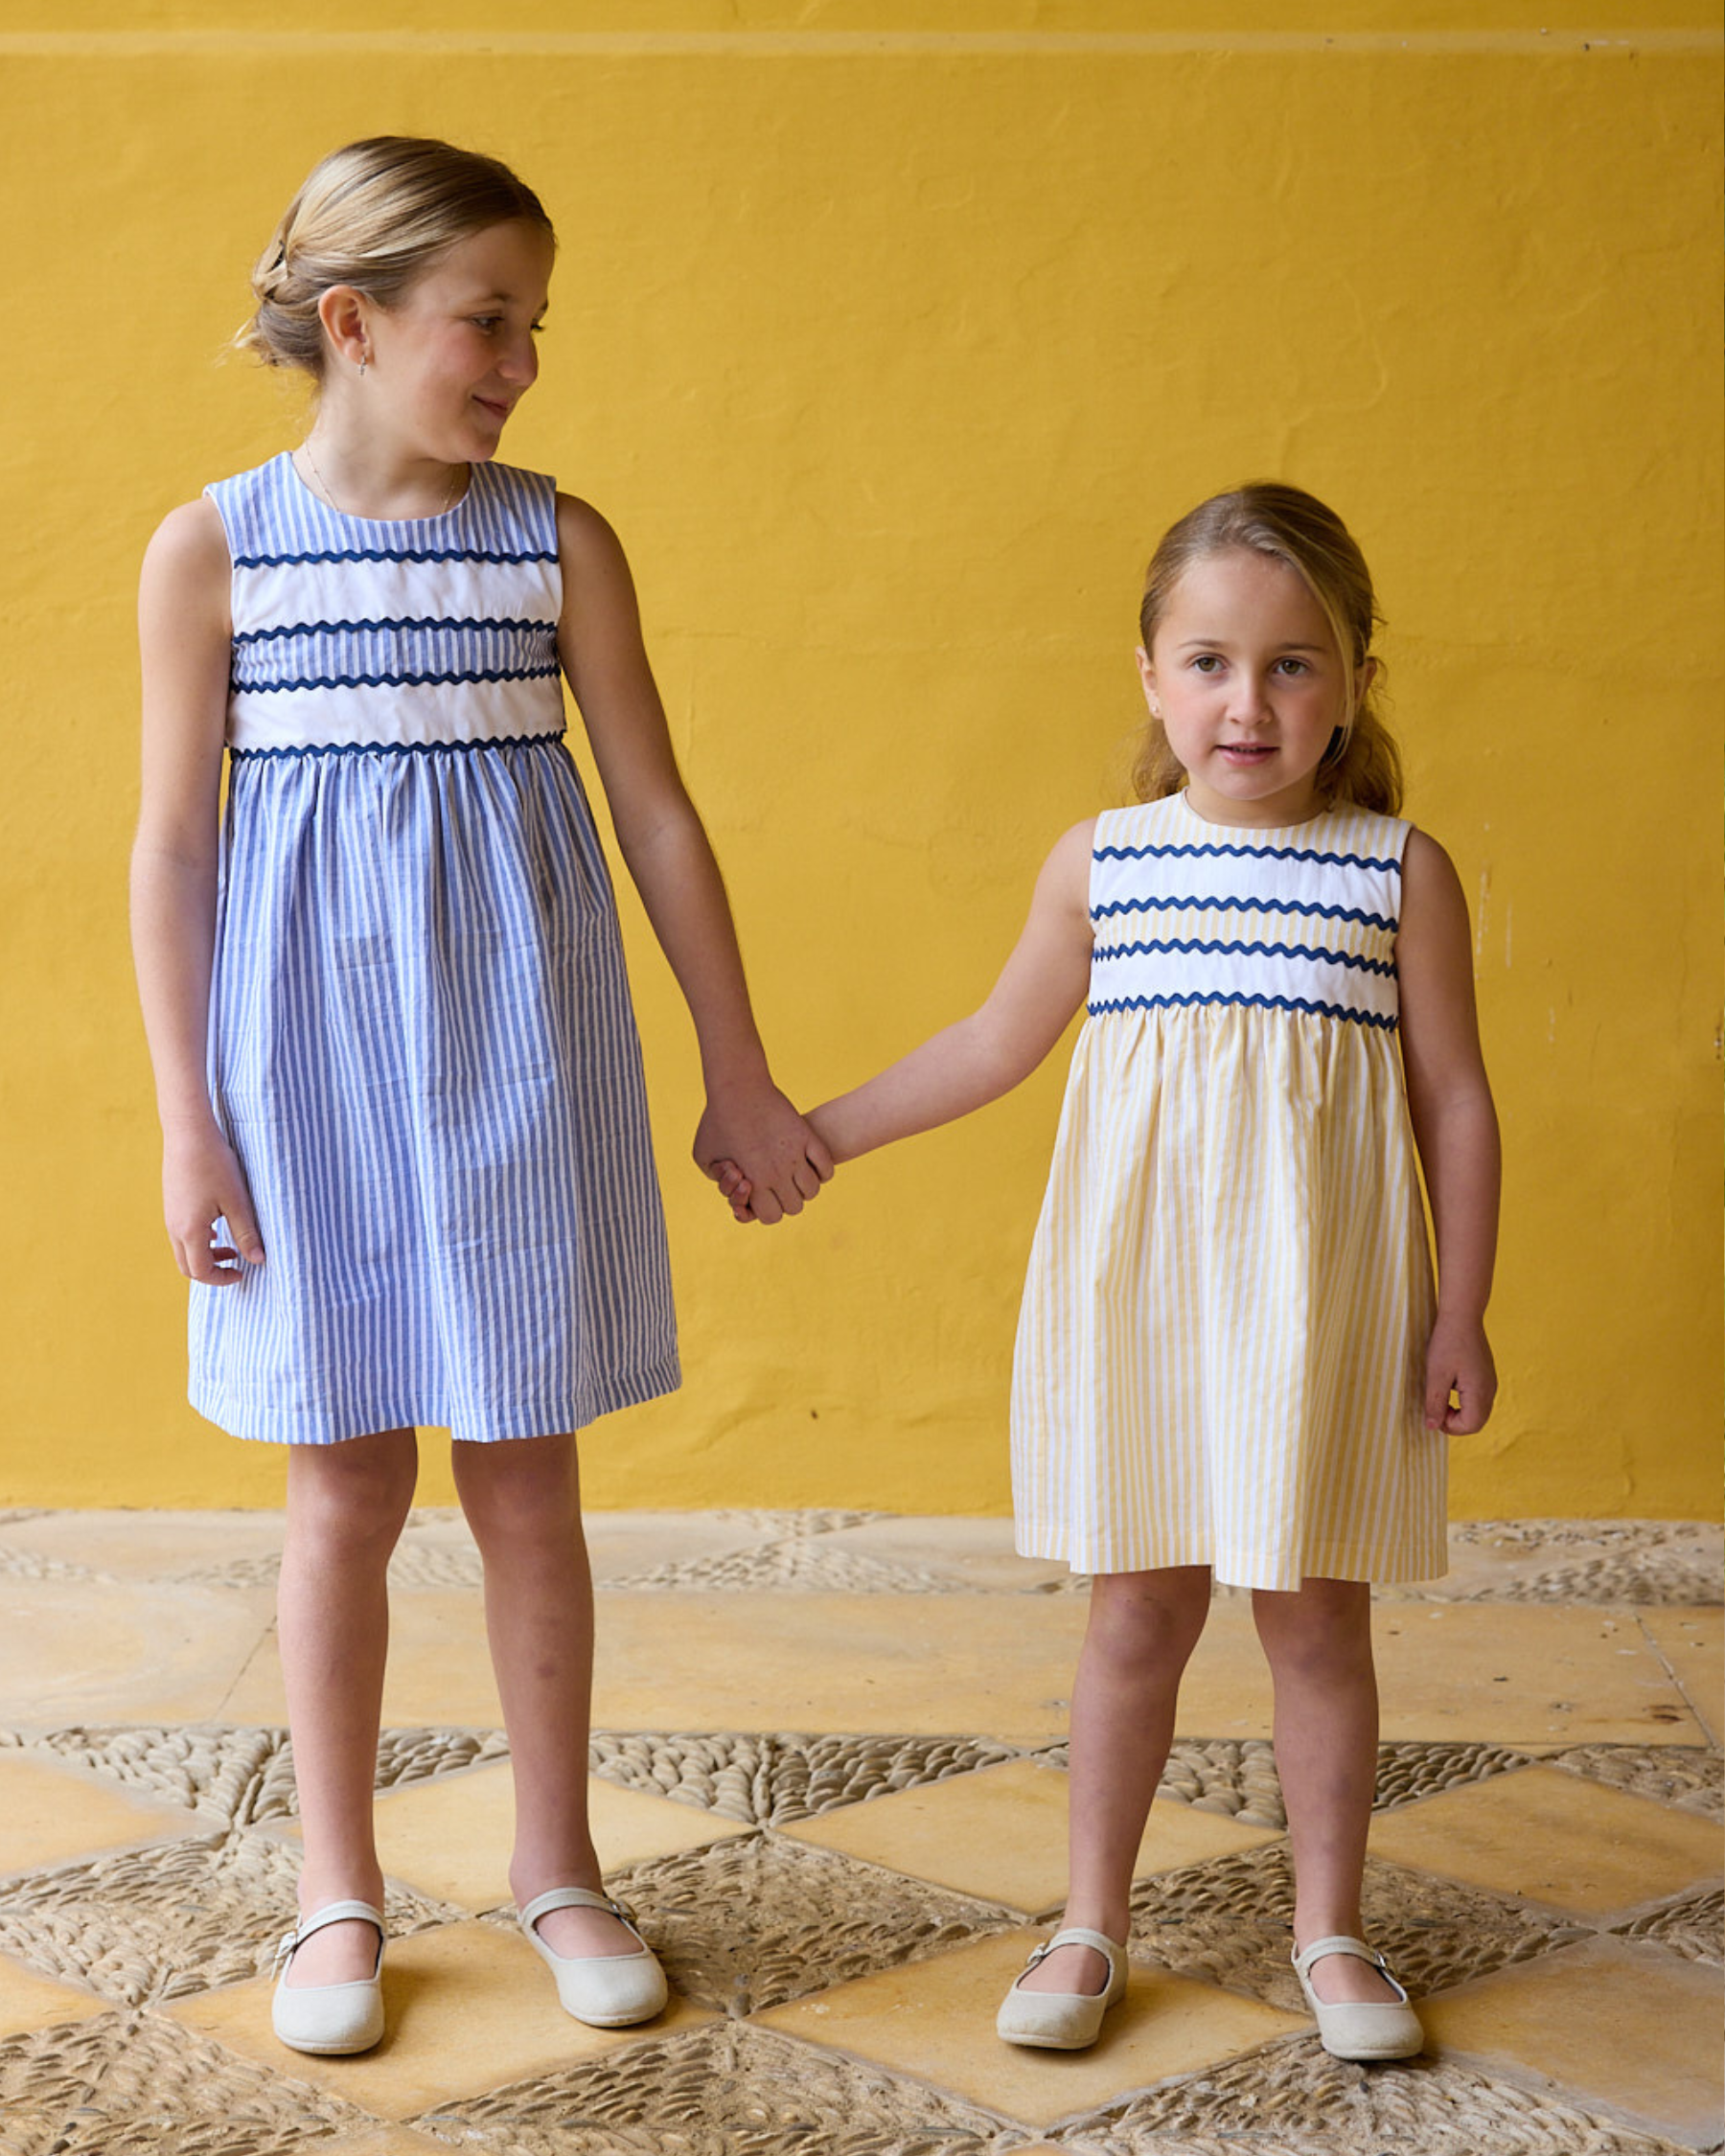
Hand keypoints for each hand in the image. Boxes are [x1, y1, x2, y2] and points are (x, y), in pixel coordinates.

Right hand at [162, 1124, 264, 1282]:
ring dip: (205, 1255)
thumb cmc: (215, 1166)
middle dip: (212, 1271)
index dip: (222, 1278)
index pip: (201, 1271)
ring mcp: (170, 1215)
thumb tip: (258, 1261)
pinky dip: (198, 1240)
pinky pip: (181, 1234)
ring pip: (184, 1250)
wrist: (189, 1134)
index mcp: (190, 1231)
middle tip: (236, 1263)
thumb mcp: (237, 1202)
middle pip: (188, 1266)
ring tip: (231, 1245)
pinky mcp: (171, 1204)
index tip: (243, 1270)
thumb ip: (246, 1234)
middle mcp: (174, 1227)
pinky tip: (216, 1227)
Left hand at [693, 1082, 832, 1225]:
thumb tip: (738, 1191)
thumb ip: (718, 1181)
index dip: (766, 1210)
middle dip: (785, 1201)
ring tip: (794, 1176)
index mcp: (753, 1182)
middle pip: (795, 1207)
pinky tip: (810, 1165)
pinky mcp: (807, 1137)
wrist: (738, 1087)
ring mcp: (795, 1155)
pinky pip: (826, 1168)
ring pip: (812, 1190)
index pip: (771, 1216)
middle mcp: (777, 1173)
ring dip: (804, 1188)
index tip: (760, 1195)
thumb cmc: (716, 1121)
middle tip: (777, 1185)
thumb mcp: (704, 1156)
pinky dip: (822, 1172)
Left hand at [1423, 1311, 1495, 1433]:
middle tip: (1435, 1405)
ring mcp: (1490, 1382)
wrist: (1462, 1315)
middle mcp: (1490, 1390)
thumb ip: (1435, 1403)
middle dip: (1454, 1421)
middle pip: (1476, 1422)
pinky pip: (1477, 1398)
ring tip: (1440, 1393)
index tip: (1433, 1411)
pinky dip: (1463, 1401)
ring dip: (1458, 1411)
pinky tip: (1448, 1384)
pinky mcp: (1486, 1375)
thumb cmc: (1448, 1342)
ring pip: (1477, 1410)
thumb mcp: (1436, 1375)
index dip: (1450, 1426)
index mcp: (1480, 1392)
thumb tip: (1432, 1428)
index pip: (1471, 1426)